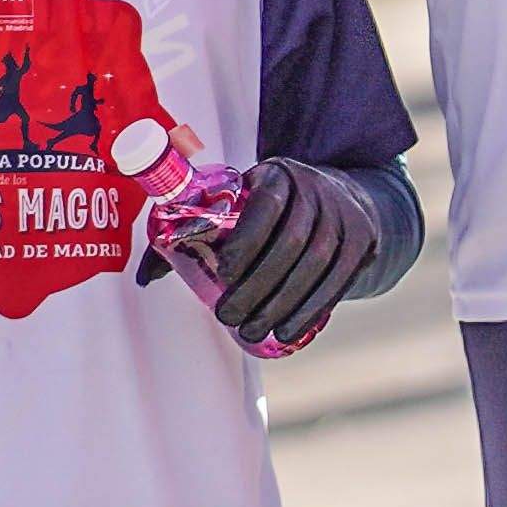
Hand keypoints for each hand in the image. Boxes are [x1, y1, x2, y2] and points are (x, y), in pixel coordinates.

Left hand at [190, 159, 369, 357]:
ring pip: (317, 265)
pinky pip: (339, 281)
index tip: (223, 273)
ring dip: (283, 304)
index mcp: (278, 174)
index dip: (246, 238)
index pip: (266, 202)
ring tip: (252, 331)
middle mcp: (317, 189)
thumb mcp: (238, 204)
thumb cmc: (269, 209)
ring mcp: (345, 215)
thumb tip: (144, 278)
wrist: (341, 198)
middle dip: (258, 285)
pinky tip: (287, 332)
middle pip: (291, 242)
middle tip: (227, 317)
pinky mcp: (363, 242)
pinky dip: (312, 310)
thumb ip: (190, 233)